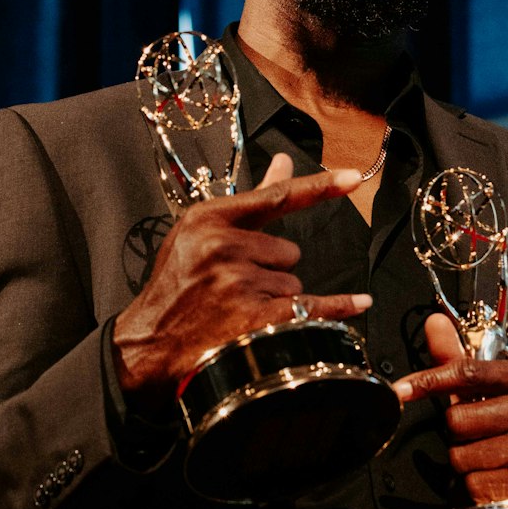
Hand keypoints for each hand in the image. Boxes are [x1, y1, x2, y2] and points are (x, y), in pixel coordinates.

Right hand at [112, 153, 370, 411]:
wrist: (148, 345)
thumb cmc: (176, 287)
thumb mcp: (199, 236)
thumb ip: (249, 201)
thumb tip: (283, 163)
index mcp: (208, 220)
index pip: (275, 198)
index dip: (319, 187)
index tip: (352, 177)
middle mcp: (222, 248)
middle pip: (288, 251)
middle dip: (272, 270)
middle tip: (236, 287)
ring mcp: (237, 284)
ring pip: (293, 282)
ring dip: (276, 298)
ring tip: (238, 310)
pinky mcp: (254, 319)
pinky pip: (311, 308)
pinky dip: (336, 307)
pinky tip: (359, 304)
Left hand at [393, 313, 507, 505]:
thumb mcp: (491, 390)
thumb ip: (458, 359)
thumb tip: (434, 322)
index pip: (469, 372)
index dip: (430, 380)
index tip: (403, 389)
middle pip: (457, 419)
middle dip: (457, 431)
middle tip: (480, 434)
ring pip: (460, 455)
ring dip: (464, 461)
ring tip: (490, 457)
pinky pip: (472, 484)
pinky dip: (474, 486)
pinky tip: (495, 478)